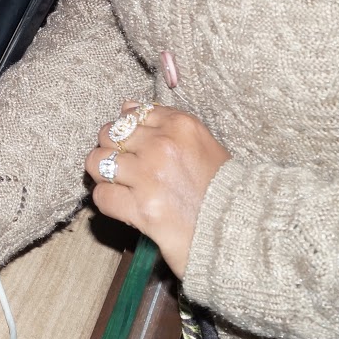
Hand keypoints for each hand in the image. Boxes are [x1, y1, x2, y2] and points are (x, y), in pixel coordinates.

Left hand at [85, 103, 230, 277]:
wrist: (242, 232)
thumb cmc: (224, 189)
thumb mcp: (203, 144)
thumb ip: (164, 123)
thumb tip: (126, 106)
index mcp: (180, 125)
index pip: (130, 114)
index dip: (125, 132)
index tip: (133, 147)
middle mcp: (162, 145)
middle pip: (108, 134)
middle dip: (111, 150)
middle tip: (124, 168)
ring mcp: (149, 176)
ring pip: (97, 162)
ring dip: (104, 174)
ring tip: (120, 185)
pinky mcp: (141, 208)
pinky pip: (102, 196)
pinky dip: (107, 201)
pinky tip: (124, 206)